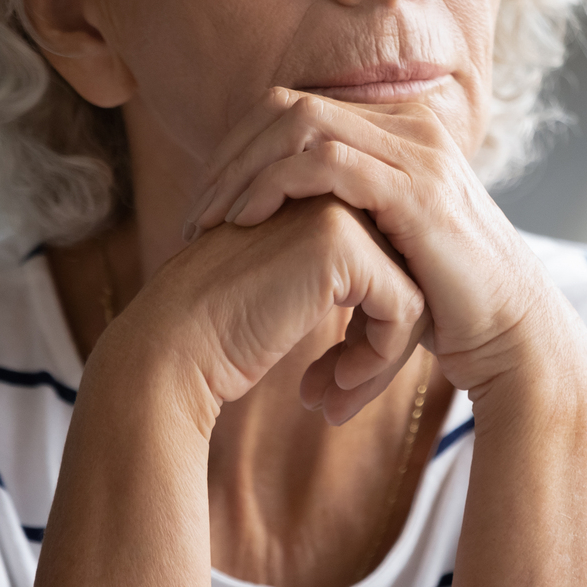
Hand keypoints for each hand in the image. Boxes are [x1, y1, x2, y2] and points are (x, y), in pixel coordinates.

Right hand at [113, 195, 426, 428]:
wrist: (171, 348)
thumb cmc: (223, 333)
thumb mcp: (293, 294)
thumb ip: (344, 282)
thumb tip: (415, 308)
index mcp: (320, 194)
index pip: (388, 260)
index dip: (375, 326)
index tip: (341, 377)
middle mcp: (332, 190)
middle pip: (407, 273)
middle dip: (385, 344)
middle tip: (340, 393)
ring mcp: (336, 209)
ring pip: (414, 290)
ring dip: (385, 358)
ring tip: (338, 396)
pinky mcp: (341, 244)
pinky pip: (405, 308)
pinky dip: (380, 357)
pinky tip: (334, 387)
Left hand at [185, 88, 586, 406]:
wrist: (512, 335)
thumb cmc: (448, 305)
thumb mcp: (382, 251)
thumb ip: (336, 229)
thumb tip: (271, 239)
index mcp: (399, 130)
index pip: (295, 108)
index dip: (239, 149)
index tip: (208, 205)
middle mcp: (410, 126)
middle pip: (289, 105)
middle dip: (231, 155)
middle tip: (199, 213)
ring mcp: (417, 152)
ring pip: (301, 124)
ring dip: (244, 169)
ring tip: (216, 220)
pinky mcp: (417, 189)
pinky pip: (327, 161)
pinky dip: (275, 184)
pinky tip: (248, 222)